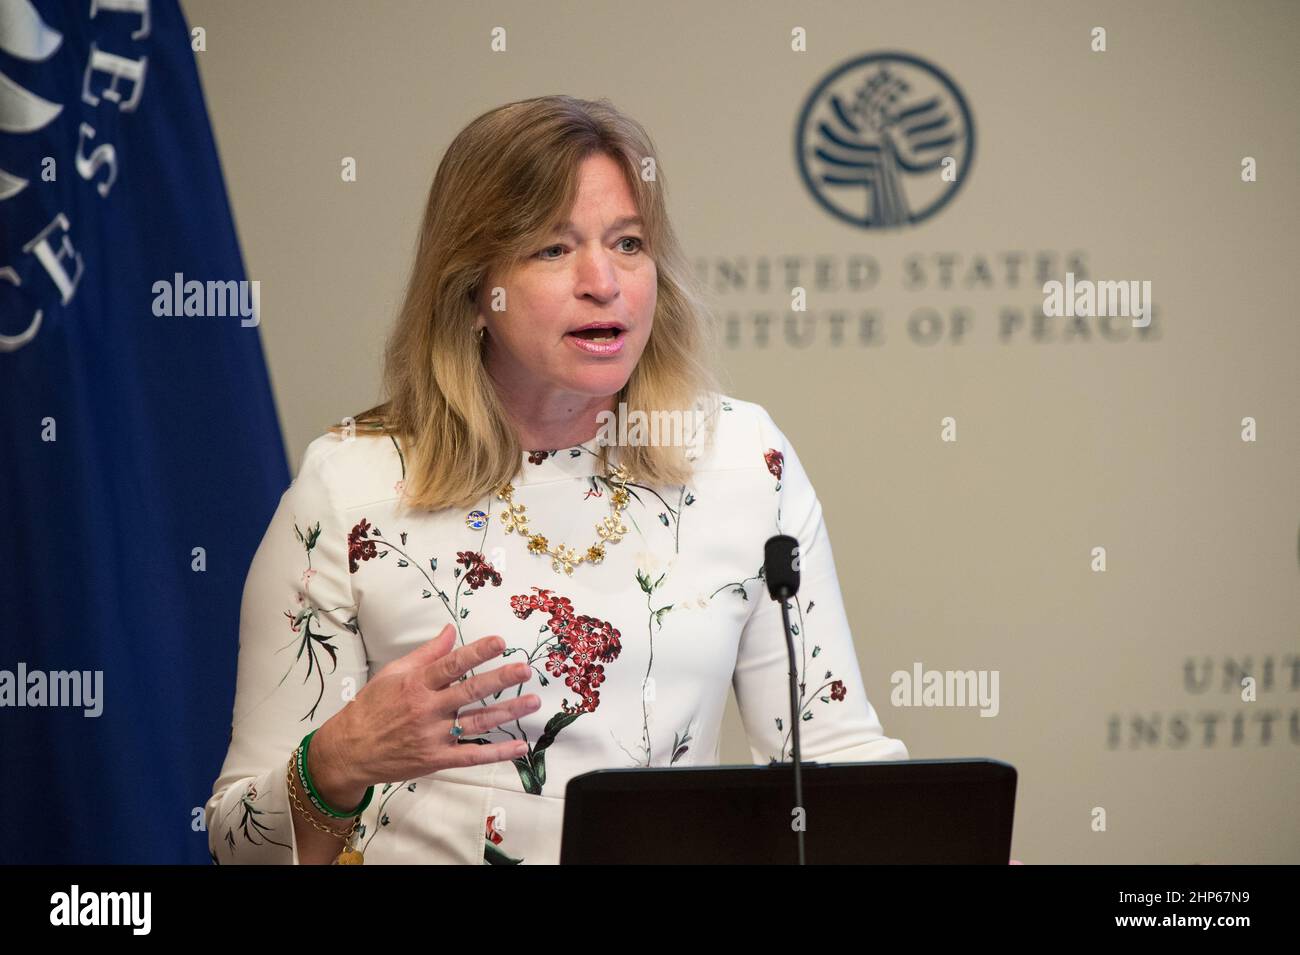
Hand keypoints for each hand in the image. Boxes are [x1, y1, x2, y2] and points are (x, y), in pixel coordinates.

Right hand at [311, 623, 538, 792]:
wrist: (349, 750)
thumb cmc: (371, 707)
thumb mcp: (392, 673)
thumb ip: (425, 653)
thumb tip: (450, 630)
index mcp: (416, 684)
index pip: (452, 664)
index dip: (477, 652)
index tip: (500, 642)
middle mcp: (427, 709)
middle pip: (470, 691)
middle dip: (500, 679)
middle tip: (525, 669)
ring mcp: (433, 736)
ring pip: (477, 722)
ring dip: (507, 712)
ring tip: (533, 701)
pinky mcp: (437, 759)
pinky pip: (472, 756)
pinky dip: (497, 753)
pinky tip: (520, 746)